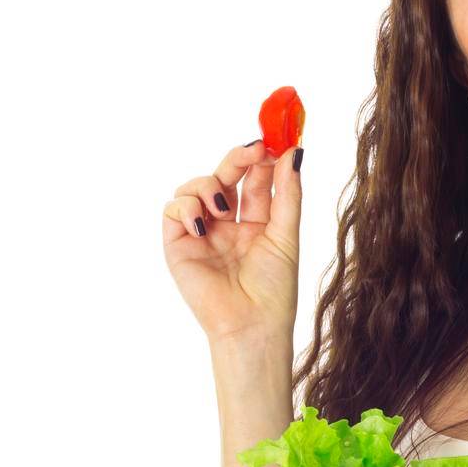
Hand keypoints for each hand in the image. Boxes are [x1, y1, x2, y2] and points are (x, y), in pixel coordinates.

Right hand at [161, 137, 301, 345]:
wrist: (251, 324)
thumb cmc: (273, 290)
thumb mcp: (285, 235)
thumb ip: (288, 194)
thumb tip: (294, 153)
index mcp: (256, 224)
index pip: (255, 180)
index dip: (261, 158)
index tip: (272, 142)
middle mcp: (227, 225)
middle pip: (225, 176)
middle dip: (237, 159)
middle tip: (253, 149)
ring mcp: (202, 233)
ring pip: (195, 186)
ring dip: (210, 186)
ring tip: (225, 210)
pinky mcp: (178, 244)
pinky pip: (174, 209)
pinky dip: (187, 208)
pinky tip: (205, 226)